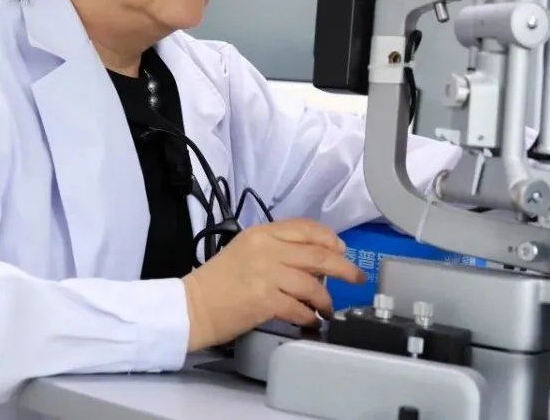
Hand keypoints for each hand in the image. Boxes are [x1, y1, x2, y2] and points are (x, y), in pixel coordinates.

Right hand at [181, 217, 365, 351]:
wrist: (193, 306)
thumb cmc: (217, 281)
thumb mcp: (245, 251)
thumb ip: (276, 249)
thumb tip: (311, 260)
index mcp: (260, 233)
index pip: (304, 228)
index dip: (329, 238)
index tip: (341, 250)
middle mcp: (265, 249)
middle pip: (317, 254)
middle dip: (343, 267)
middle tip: (355, 278)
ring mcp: (266, 274)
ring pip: (312, 284)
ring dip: (325, 299)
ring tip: (326, 309)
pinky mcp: (265, 300)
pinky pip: (300, 308)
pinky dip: (309, 317)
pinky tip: (311, 321)